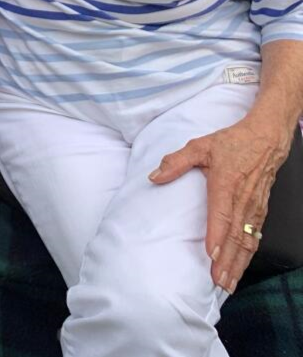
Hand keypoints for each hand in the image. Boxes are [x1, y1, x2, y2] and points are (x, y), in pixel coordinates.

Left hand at [149, 115, 293, 291]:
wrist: (266, 139)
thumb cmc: (232, 143)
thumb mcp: (200, 146)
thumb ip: (176, 161)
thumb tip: (154, 176)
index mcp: (226, 184)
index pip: (222, 215)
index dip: (217, 236)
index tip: (211, 255)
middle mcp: (243, 199)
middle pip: (236, 236)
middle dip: (227, 261)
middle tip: (218, 282)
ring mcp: (254, 207)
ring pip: (247, 241)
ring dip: (239, 263)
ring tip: (228, 282)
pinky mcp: (261, 211)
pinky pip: (255, 237)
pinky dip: (248, 255)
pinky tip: (240, 267)